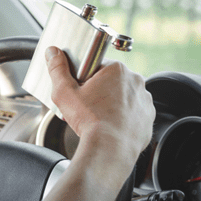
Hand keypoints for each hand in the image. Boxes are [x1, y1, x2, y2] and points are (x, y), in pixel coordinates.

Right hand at [45, 46, 154, 161]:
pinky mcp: (148, 117)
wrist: (109, 149)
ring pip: (123, 97)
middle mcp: (135, 81)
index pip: (97, 66)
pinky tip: (110, 125)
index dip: (84, 79)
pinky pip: (133, 113)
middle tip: (85, 107)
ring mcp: (144, 100)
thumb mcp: (64, 92)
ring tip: (97, 118)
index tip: (80, 91)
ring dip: (112, 103)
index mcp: (116, 69)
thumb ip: (57, 69)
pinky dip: (123, 118)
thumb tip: (52, 52)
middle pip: (110, 81)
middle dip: (98, 91)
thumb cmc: (89, 121)